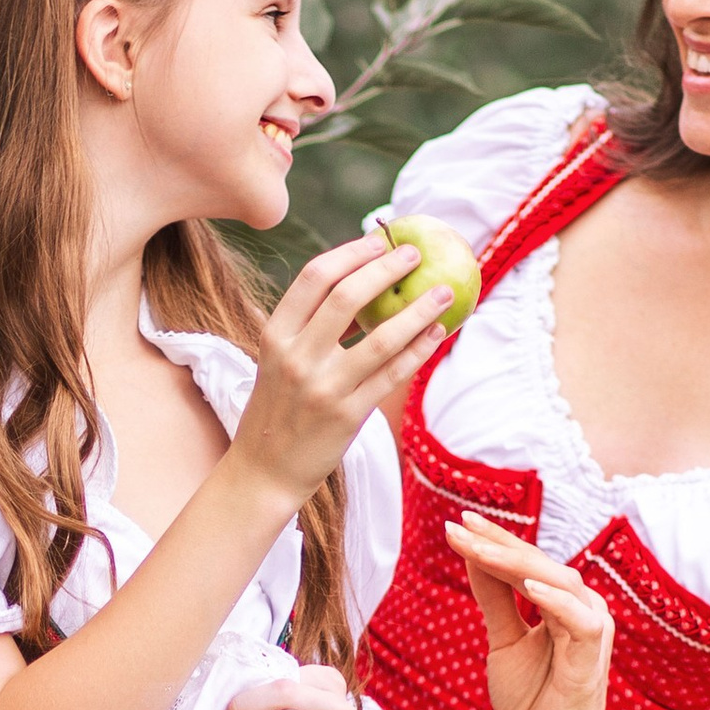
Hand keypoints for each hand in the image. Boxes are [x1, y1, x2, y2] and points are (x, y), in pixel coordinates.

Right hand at [226, 231, 446, 511]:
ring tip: (444, 291)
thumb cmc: (279, 408)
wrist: (265, 469)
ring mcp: (323, 387)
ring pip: (381, 337)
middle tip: (415, 255)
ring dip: (418, 309)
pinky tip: (438, 333)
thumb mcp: (279, 360)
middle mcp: (297, 357)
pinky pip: (393, 374)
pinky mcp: (347, 414)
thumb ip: (308, 325)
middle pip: (347, 297)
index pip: (314, 278)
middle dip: (386, 269)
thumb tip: (359, 282)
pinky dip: (419, 350)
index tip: (379, 240)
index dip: (351, 253)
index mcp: (276, 335)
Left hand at [445, 510, 622, 709]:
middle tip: (460, 524)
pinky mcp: (591, 659)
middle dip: (498, 543)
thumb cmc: (535, 702)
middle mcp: (583, 609)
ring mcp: (590, 632)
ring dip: (516, 564)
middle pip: (540, 564)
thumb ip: (495, 601)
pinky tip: (526, 586)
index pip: (526, 563)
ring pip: (558, 582)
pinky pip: (578, 620)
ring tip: (478, 549)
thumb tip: (474, 557)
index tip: (456, 522)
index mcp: (564, 603)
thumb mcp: (504, 643)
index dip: (493, 542)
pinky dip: (554, 600)